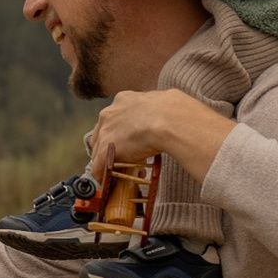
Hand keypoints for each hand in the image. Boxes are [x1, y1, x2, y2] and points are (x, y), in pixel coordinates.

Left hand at [84, 89, 236, 188]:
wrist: (173, 120)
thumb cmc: (178, 114)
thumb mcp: (167, 106)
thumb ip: (161, 112)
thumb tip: (175, 119)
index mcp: (126, 98)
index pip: (116, 116)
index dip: (121, 131)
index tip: (127, 140)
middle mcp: (112, 110)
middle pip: (103, 131)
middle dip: (111, 145)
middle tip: (119, 158)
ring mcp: (107, 129)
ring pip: (100, 147)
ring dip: (106, 160)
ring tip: (115, 171)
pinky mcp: (106, 147)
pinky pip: (99, 163)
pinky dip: (101, 172)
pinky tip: (105, 179)